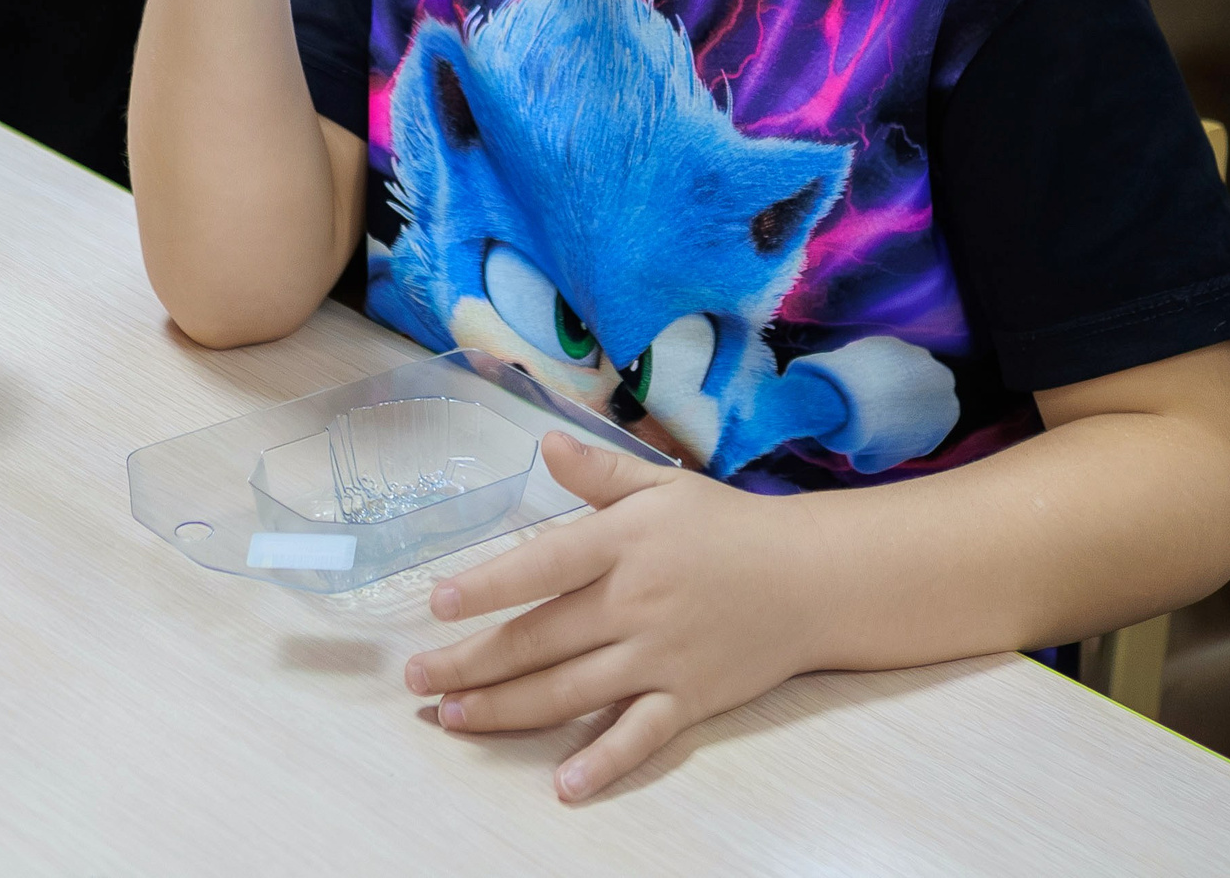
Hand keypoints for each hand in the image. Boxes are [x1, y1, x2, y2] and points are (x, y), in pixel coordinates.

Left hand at [405, 432, 820, 800]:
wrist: (811, 577)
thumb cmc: (728, 526)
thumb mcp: (664, 485)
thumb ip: (600, 474)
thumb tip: (545, 443)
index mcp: (626, 543)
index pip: (541, 565)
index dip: (486, 586)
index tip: (437, 604)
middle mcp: (637, 602)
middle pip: (539, 639)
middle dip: (472, 661)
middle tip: (417, 676)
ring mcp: (661, 656)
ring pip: (569, 691)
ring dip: (506, 709)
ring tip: (454, 717)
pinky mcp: (689, 699)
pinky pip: (639, 737)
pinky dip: (603, 763)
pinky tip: (562, 785)